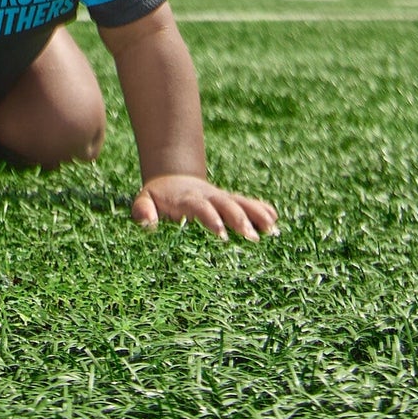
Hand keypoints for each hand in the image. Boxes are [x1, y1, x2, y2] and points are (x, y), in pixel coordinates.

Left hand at [131, 175, 279, 241]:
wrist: (173, 180)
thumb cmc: (157, 198)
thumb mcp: (144, 200)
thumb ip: (142, 210)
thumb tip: (147, 223)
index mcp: (187, 198)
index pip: (200, 207)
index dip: (211, 219)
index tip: (222, 235)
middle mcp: (209, 196)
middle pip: (226, 205)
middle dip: (240, 220)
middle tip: (252, 238)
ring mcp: (222, 198)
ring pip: (241, 203)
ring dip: (256, 215)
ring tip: (272, 231)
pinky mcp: (231, 202)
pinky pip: (249, 203)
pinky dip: (262, 210)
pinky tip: (275, 222)